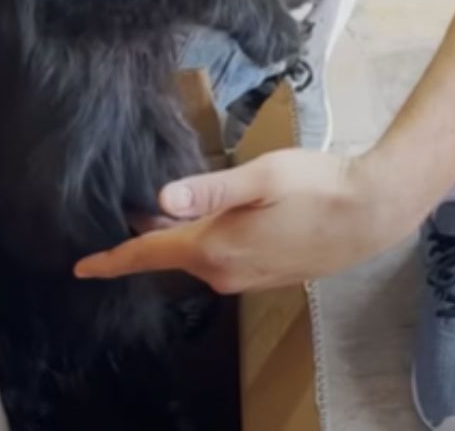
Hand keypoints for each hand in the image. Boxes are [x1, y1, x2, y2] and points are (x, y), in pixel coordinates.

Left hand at [74, 149, 401, 291]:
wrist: (373, 213)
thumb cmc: (320, 187)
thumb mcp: (262, 176)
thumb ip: (210, 188)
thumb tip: (161, 198)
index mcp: (215, 248)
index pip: (149, 256)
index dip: (112, 259)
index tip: (81, 266)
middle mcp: (225, 273)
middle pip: (175, 253)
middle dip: (156, 232)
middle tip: (142, 202)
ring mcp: (249, 278)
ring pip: (203, 255)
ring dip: (190, 232)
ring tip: (188, 202)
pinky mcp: (270, 275)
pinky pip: (227, 259)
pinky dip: (217, 239)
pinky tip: (232, 215)